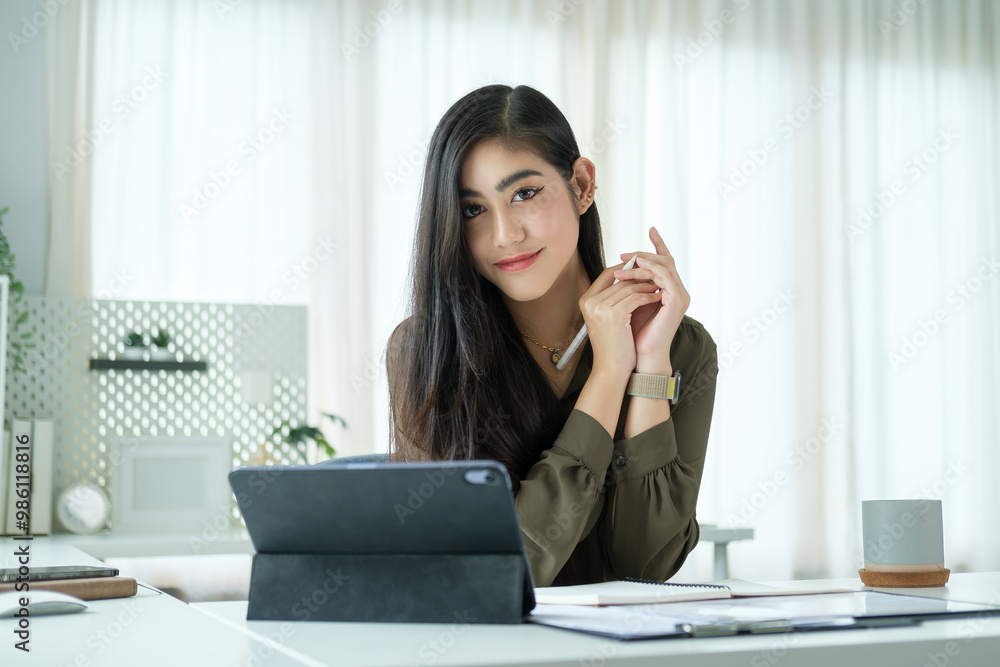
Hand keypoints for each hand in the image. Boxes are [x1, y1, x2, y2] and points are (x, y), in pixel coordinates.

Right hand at [578, 261, 661, 380]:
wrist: (611, 368)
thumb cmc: (612, 346)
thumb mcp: (607, 318)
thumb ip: (612, 298)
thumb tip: (629, 279)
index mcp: (586, 300)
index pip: (607, 274)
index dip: (626, 270)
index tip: (643, 270)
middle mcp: (590, 302)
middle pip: (619, 279)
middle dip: (640, 276)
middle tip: (656, 276)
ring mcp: (600, 307)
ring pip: (629, 287)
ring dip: (647, 286)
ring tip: (660, 286)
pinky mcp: (614, 314)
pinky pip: (635, 298)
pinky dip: (648, 297)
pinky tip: (657, 297)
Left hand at [614, 227, 689, 371]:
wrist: (642, 355)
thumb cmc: (635, 333)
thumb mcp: (632, 302)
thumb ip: (633, 286)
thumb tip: (620, 268)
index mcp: (669, 291)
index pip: (666, 262)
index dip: (660, 245)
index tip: (651, 228)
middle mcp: (678, 291)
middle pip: (665, 261)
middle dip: (644, 254)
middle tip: (624, 254)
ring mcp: (680, 295)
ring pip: (664, 267)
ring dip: (643, 262)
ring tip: (625, 260)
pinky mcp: (677, 301)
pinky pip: (665, 277)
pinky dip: (651, 270)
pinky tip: (637, 266)